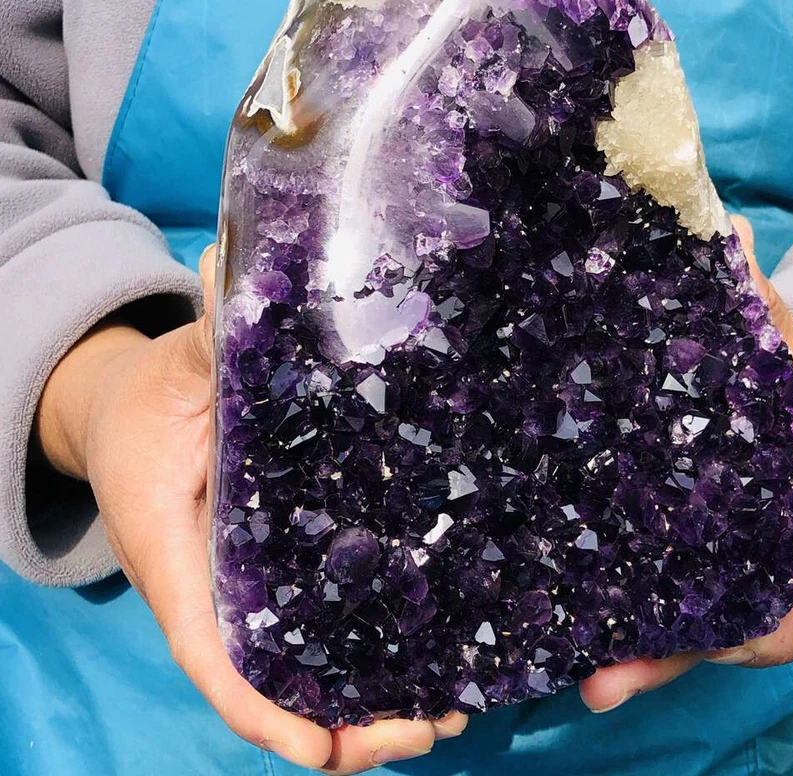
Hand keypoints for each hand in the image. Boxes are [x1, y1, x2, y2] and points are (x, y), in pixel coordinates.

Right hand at [35, 247, 466, 772]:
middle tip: (437, 724)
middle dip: (350, 722)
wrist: (133, 411)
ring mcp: (254, 583)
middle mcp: (219, 589)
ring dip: (375, 699)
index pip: (212, 653)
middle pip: (277, 681)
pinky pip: (325, 620)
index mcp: (178, 558)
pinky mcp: (282, 564)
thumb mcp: (176, 368)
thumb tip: (228, 266)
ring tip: (456, 706)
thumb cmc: (147, 400)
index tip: (325, 749)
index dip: (265, 709)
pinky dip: (372, 648)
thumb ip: (208, 335)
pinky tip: (436, 645)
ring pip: (309, 662)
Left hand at [579, 216, 792, 711]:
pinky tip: (553, 618)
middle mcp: (758, 567)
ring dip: (628, 654)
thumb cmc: (791, 383)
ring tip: (570, 673)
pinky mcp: (679, 563)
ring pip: (678, 635)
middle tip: (599, 678)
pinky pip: (653, 605)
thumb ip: (754, 295)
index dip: (762, 625)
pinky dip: (615, 620)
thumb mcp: (778, 340)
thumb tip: (730, 227)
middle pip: (717, 637)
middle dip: (661, 655)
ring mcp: (717, 574)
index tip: (721, 632)